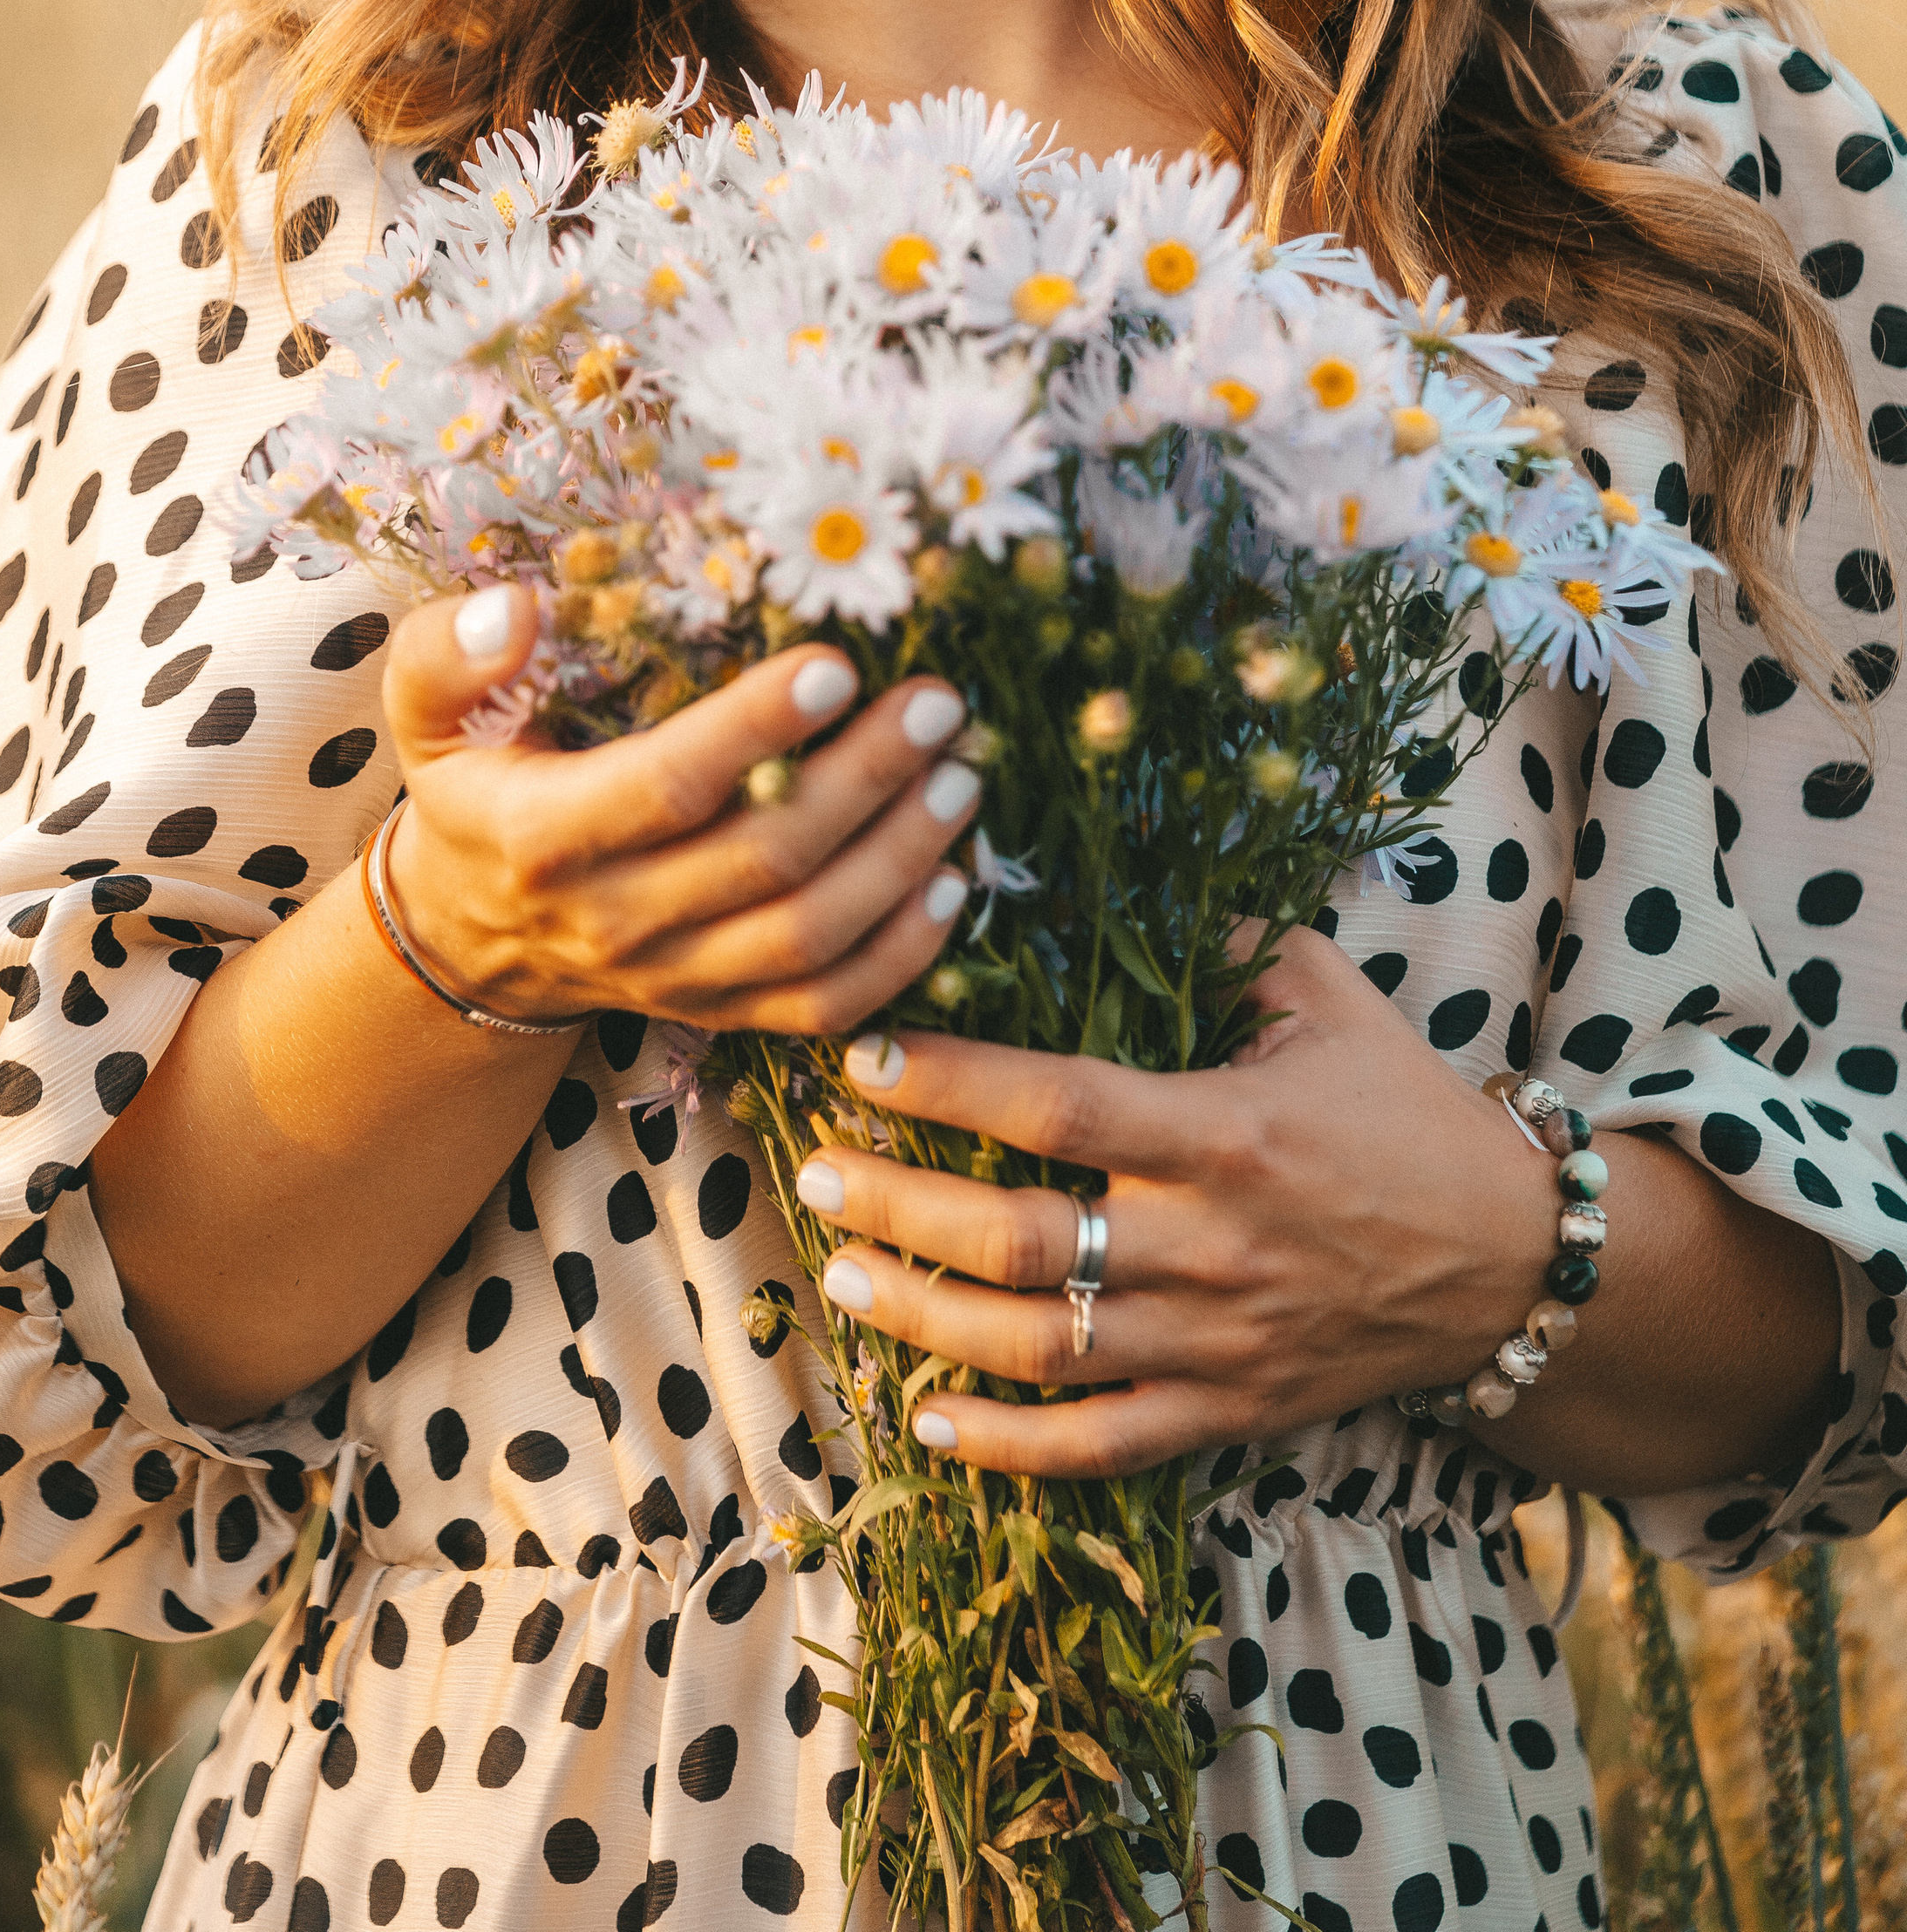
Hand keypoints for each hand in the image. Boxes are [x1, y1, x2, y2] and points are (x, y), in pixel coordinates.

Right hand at [380, 581, 978, 1033]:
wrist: (471, 931)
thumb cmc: (472, 787)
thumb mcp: (426, 711)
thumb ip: (451, 653)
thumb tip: (518, 610)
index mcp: (542, 837)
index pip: (665, 787)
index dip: (755, 729)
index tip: (838, 663)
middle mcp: (611, 921)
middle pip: (761, 862)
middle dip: (864, 780)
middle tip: (938, 706)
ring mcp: (672, 978)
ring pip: (807, 940)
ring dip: (899, 861)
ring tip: (962, 777)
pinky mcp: (721, 1012)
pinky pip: (824, 1007)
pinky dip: (901, 956)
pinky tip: (953, 882)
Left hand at [794, 923, 1561, 1473]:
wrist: (1513, 1260)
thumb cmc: (1405, 1111)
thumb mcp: (1326, 995)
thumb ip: (1219, 939)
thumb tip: (1111, 874)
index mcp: (1225, 1130)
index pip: (1060, 1105)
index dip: (950, 1081)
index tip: (860, 1055)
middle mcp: (1209, 1243)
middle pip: (1018, 1238)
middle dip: (895, 1204)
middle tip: (808, 1166)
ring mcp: (1214, 1340)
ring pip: (1036, 1348)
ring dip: (920, 1318)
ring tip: (837, 1273)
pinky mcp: (1228, 1411)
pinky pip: (1099, 1446)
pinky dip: (1006, 1447)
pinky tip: (926, 1421)